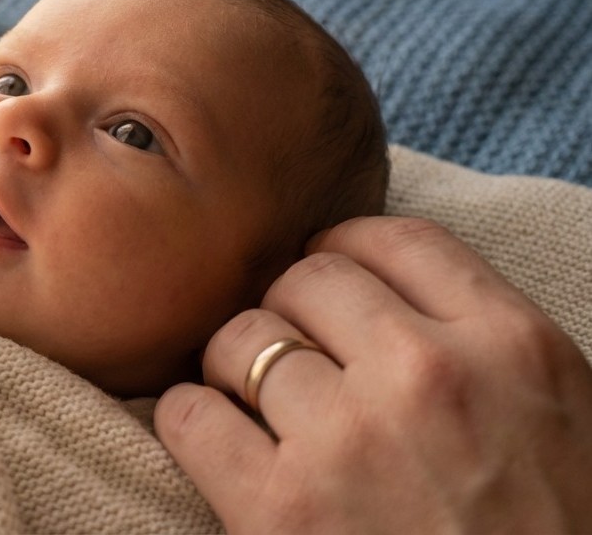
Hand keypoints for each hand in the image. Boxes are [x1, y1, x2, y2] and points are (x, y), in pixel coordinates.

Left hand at [153, 216, 591, 533]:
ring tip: (257, 408)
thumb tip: (384, 287)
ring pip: (240, 340)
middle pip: (307, 280)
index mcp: (510, 345)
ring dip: (235, 368)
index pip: (394, 239)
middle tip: (296, 359)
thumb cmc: (545, 532)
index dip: (346, 251)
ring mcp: (348, 442)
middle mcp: (427, 376)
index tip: (330, 283)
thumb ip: (479, 342)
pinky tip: (218, 444)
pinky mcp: (279, 511)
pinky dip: (191, 421)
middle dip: (290, 311)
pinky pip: (189, 415)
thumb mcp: (554, 418)